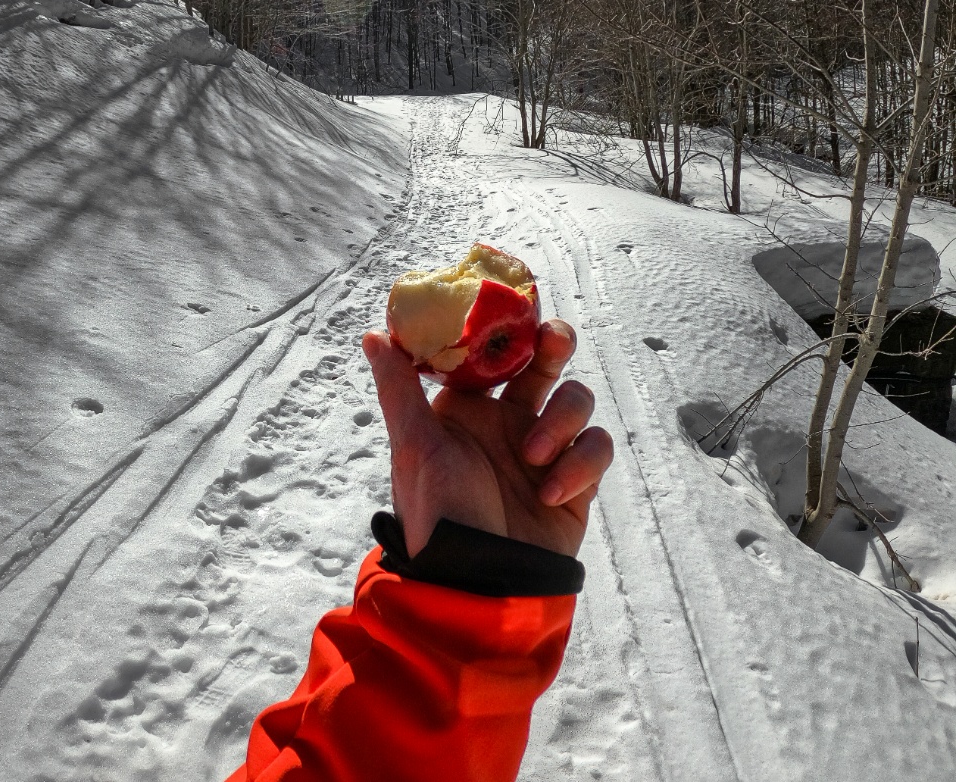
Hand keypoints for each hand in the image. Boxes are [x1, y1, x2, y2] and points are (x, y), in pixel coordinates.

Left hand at [362, 319, 612, 558]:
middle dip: (554, 345)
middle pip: (545, 364)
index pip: (493, 354)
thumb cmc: (439, 515)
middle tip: (553, 340)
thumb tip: (373, 334)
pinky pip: (596, 447)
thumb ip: (399, 389)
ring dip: (562, 420)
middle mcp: (508, 423)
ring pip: (577, 400)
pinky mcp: (578, 479)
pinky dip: (580, 464)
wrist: (481, 584)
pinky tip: (551, 493)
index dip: (507, 329)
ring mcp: (546, 449)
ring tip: (534, 458)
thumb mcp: (414, 447)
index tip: (515, 310)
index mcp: (468, 411)